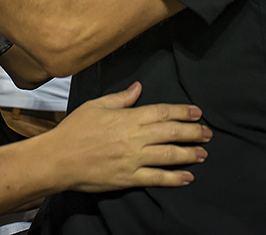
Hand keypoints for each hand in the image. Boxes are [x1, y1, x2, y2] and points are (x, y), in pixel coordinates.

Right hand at [47, 82, 210, 192]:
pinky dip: (173, 178)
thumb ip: (121, 98)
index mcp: (129, 117)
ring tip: (203, 154)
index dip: (184, 112)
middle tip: (208, 133)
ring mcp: (133, 159)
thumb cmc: (75, 129)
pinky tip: (187, 177)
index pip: (163, 112)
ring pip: (169, 155)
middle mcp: (135, 137)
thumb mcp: (97, 105)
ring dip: (189, 154)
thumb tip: (138, 87)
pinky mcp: (128, 178)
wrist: (58, 159)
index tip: (198, 113)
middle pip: (171, 132)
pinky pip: (156, 178)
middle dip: (193, 132)